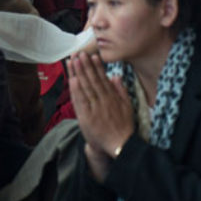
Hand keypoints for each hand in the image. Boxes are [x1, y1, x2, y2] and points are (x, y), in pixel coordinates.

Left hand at [67, 52, 133, 181]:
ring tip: (74, 61)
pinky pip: (81, 101)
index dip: (97, 66)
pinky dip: (76, 90)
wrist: (121, 146)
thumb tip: (115, 76)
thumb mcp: (128, 106)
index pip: (103, 79)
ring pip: (86, 88)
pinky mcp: (87, 118)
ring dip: (79, 73)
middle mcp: (104, 101)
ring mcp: (95, 109)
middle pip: (93, 80)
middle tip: (80, 53)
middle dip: (85, 66)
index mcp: (113, 98)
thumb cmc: (124, 127)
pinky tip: (72, 79)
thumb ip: (121, 90)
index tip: (92, 55)